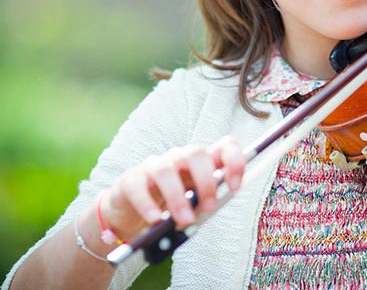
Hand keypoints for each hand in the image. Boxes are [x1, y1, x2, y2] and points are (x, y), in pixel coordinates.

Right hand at [99, 135, 246, 239]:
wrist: (132, 213)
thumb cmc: (170, 207)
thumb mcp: (194, 205)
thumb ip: (205, 204)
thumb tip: (211, 209)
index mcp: (201, 162)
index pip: (224, 145)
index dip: (234, 161)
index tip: (235, 186)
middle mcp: (179, 158)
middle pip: (196, 153)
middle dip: (206, 181)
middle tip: (210, 208)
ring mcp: (154, 165)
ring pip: (166, 170)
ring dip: (178, 198)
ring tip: (184, 221)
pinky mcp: (132, 179)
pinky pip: (138, 188)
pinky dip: (147, 205)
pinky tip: (155, 220)